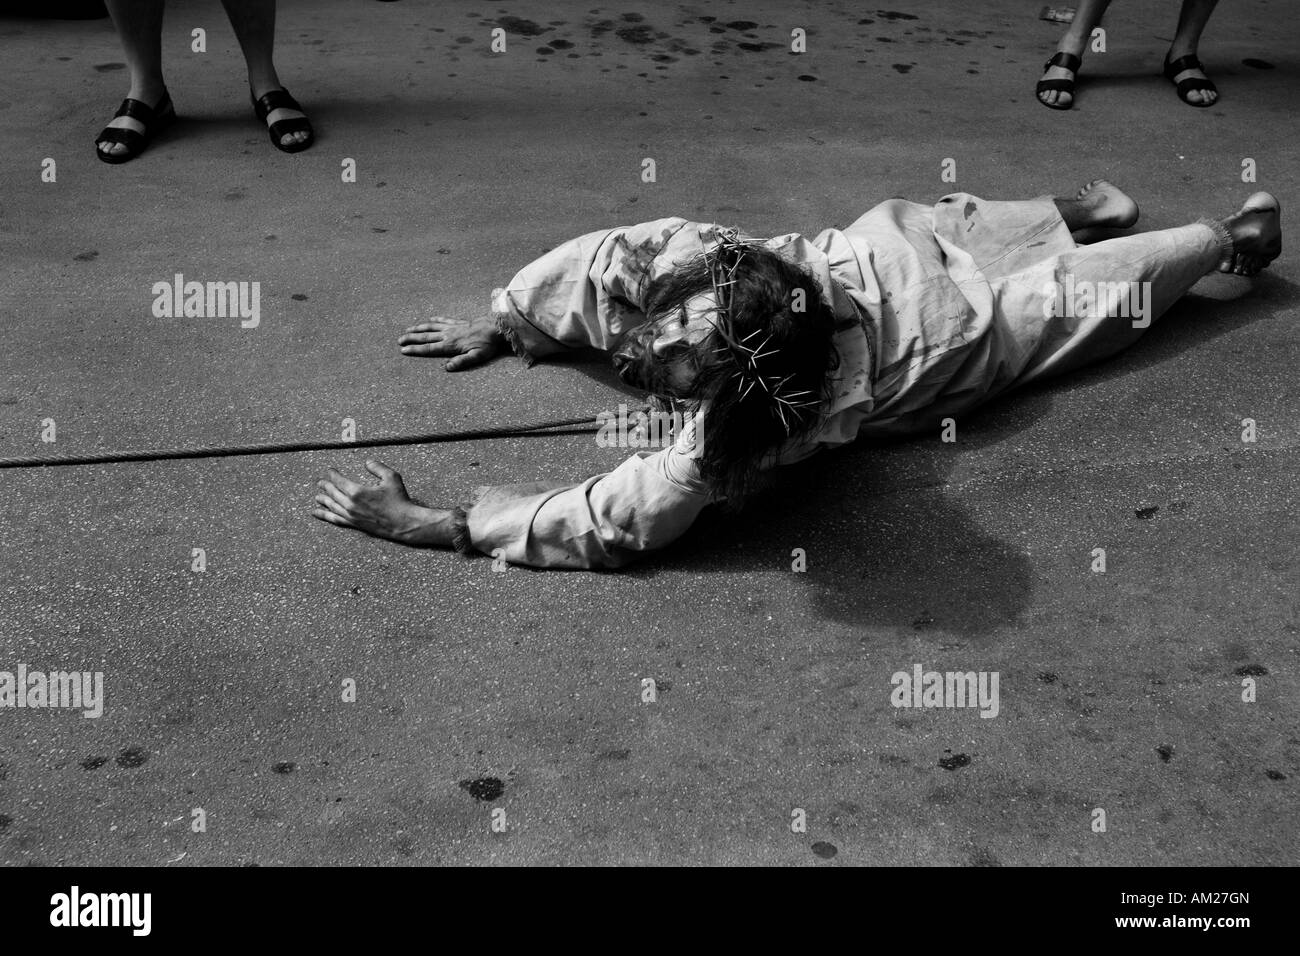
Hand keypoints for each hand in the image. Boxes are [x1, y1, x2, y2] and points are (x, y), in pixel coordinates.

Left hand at [312, 460, 452, 545]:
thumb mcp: (391, 478)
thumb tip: (367, 462)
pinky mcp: (354, 524)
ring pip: (331, 506)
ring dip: (323, 500)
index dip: (332, 474)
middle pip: (333, 493)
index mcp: (357, 491)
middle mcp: (350, 504)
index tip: (330, 470)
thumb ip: (377, 467)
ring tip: (317, 497)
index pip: (339, 480)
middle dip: (325, 486)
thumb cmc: (399, 500)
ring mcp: (351, 515)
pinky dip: (324, 515)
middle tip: (320, 482)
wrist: (403, 523)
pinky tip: (317, 513)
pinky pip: (335, 519)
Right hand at [398, 315, 503, 370]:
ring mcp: (452, 327)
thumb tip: (447, 368)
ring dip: (418, 329)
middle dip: (411, 338)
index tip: (403, 350)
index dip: (415, 349)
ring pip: (431, 327)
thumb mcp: (476, 357)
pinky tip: (430, 319)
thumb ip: (461, 362)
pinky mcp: (458, 322)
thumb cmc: (487, 344)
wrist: (494, 327)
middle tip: (399, 340)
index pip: (429, 348)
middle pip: (426, 337)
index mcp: (450, 345)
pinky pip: (443, 320)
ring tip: (408, 330)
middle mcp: (448, 335)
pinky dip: (435, 320)